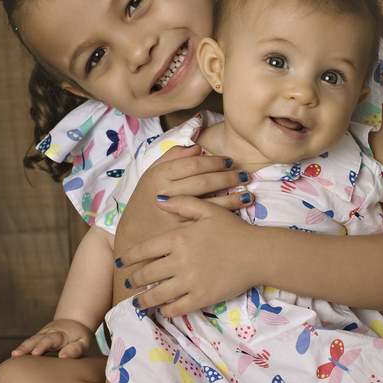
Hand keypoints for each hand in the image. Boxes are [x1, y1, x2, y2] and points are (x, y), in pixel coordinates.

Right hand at [11, 319, 97, 358]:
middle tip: (16, 354)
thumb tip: (63, 356)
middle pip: (35, 339)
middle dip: (26, 347)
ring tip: (13, 356)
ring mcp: (41, 336)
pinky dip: (21, 350)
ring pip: (30, 341)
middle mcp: (48, 334)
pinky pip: (29, 345)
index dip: (42, 346)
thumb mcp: (83, 342)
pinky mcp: (37, 340)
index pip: (50, 339)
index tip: (35, 353)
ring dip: (21, 348)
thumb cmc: (79, 336)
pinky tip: (14, 359)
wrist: (73, 322)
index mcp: (60, 335)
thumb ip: (75, 349)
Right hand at [115, 144, 251, 245]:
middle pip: (205, 181)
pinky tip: (240, 211)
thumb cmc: (145, 202)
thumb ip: (172, 157)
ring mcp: (175, 215)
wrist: (134, 235)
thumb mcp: (151, 175)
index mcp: (158, 176)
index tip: (229, 161)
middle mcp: (166, 194)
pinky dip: (227, 214)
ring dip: (234, 196)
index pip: (194, 164)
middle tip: (244, 174)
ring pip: (210, 202)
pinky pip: (208, 221)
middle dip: (228, 177)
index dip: (214, 161)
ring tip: (249, 192)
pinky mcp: (182, 233)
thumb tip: (197, 147)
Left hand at [117, 196, 257, 317]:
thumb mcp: (208, 211)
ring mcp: (190, 280)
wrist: (258, 253)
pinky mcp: (201, 297)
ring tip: (138, 303)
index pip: (144, 250)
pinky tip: (163, 309)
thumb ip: (182, 203)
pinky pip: (176, 308)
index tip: (122, 262)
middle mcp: (180, 260)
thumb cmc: (234, 230)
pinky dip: (165, 310)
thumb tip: (158, 199)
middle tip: (128, 284)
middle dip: (133, 281)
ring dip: (144, 300)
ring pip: (157, 295)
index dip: (129, 257)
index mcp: (179, 238)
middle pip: (146, 274)